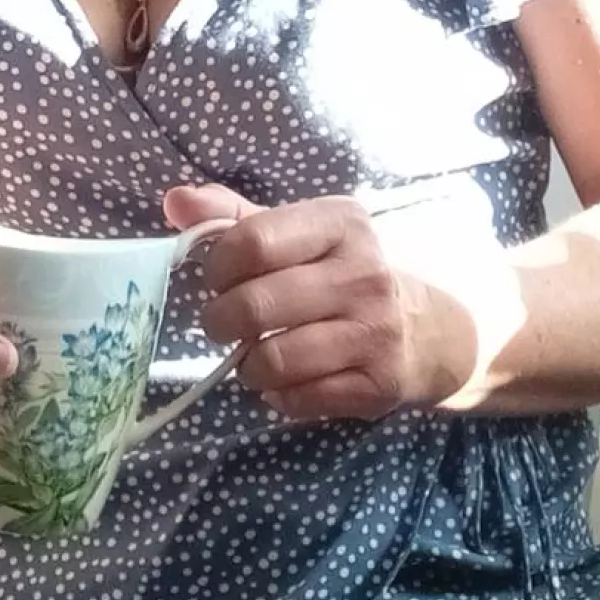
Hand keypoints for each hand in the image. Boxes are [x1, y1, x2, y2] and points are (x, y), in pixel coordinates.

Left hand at [163, 182, 454, 423]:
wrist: (424, 330)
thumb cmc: (339, 274)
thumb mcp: (297, 234)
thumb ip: (233, 216)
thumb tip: (175, 201)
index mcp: (341, 224)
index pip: (252, 241)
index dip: (217, 266)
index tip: (218, 279)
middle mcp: (364, 274)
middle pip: (254, 305)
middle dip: (219, 321)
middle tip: (222, 324)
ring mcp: (375, 331)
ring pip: (273, 359)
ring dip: (246, 365)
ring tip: (251, 356)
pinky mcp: (377, 384)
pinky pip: (297, 399)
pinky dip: (278, 394)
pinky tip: (286, 380)